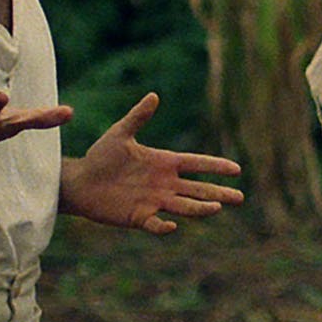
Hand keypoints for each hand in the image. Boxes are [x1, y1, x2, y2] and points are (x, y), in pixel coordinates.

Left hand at [58, 93, 242, 233]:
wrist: (80, 182)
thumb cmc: (100, 156)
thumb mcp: (120, 134)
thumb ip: (138, 117)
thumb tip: (153, 95)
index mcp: (164, 163)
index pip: (196, 164)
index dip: (215, 167)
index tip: (236, 169)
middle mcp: (164, 184)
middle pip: (198, 189)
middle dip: (219, 193)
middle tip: (240, 198)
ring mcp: (154, 202)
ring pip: (184, 206)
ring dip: (200, 208)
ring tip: (217, 208)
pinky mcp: (139, 217)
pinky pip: (155, 224)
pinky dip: (163, 227)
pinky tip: (172, 226)